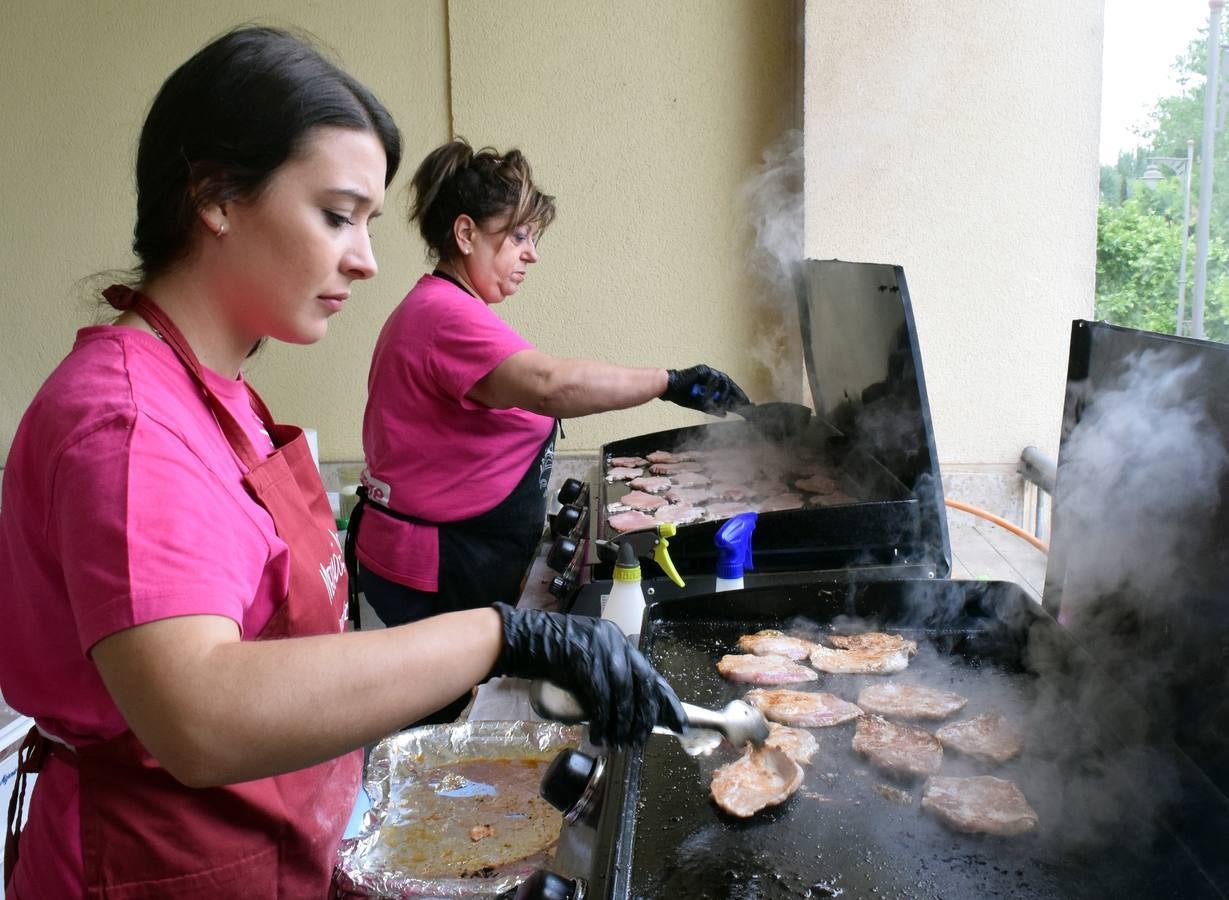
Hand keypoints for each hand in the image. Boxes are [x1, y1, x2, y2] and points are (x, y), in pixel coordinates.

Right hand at [490, 603, 685, 746]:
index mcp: (619, 642)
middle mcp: (614, 642)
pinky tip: (599, 736)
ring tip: (617, 744)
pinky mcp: (583, 659)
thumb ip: (607, 680)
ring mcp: (599, 648)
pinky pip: (600, 696)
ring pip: (623, 693)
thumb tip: (627, 713)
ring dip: (622, 724)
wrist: (521, 639)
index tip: (679, 724)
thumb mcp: (587, 663)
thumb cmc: (551, 656)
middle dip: (645, 717)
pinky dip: (603, 720)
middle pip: (643, 684)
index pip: (652, 674)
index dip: (667, 702)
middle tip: (639, 741)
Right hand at [661, 364, 748, 415]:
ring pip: (723, 383)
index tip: (748, 404)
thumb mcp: (701, 405)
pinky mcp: (702, 370)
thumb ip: (713, 408)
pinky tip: (707, 397)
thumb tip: (726, 414)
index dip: (738, 396)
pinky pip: (712, 379)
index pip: (729, 389)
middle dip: (738, 394)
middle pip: (730, 384)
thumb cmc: (683, 395)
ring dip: (722, 396)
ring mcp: (708, 372)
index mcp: (712, 383)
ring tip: (719, 405)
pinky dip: (710, 390)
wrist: (670, 388)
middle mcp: (712, 375)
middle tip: (747, 404)